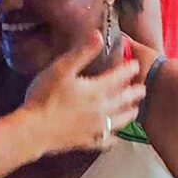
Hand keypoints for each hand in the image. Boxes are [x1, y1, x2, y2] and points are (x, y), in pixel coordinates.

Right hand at [23, 34, 144, 152]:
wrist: (34, 131)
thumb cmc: (45, 97)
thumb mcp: (61, 69)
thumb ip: (82, 53)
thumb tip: (99, 35)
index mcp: (97, 90)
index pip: (120, 77)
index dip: (129, 69)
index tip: (135, 65)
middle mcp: (102, 109)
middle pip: (125, 99)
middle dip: (135, 92)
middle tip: (142, 89)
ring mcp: (96, 128)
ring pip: (120, 121)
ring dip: (130, 113)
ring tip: (134, 110)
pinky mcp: (88, 142)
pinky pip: (107, 141)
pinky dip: (114, 137)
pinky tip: (114, 136)